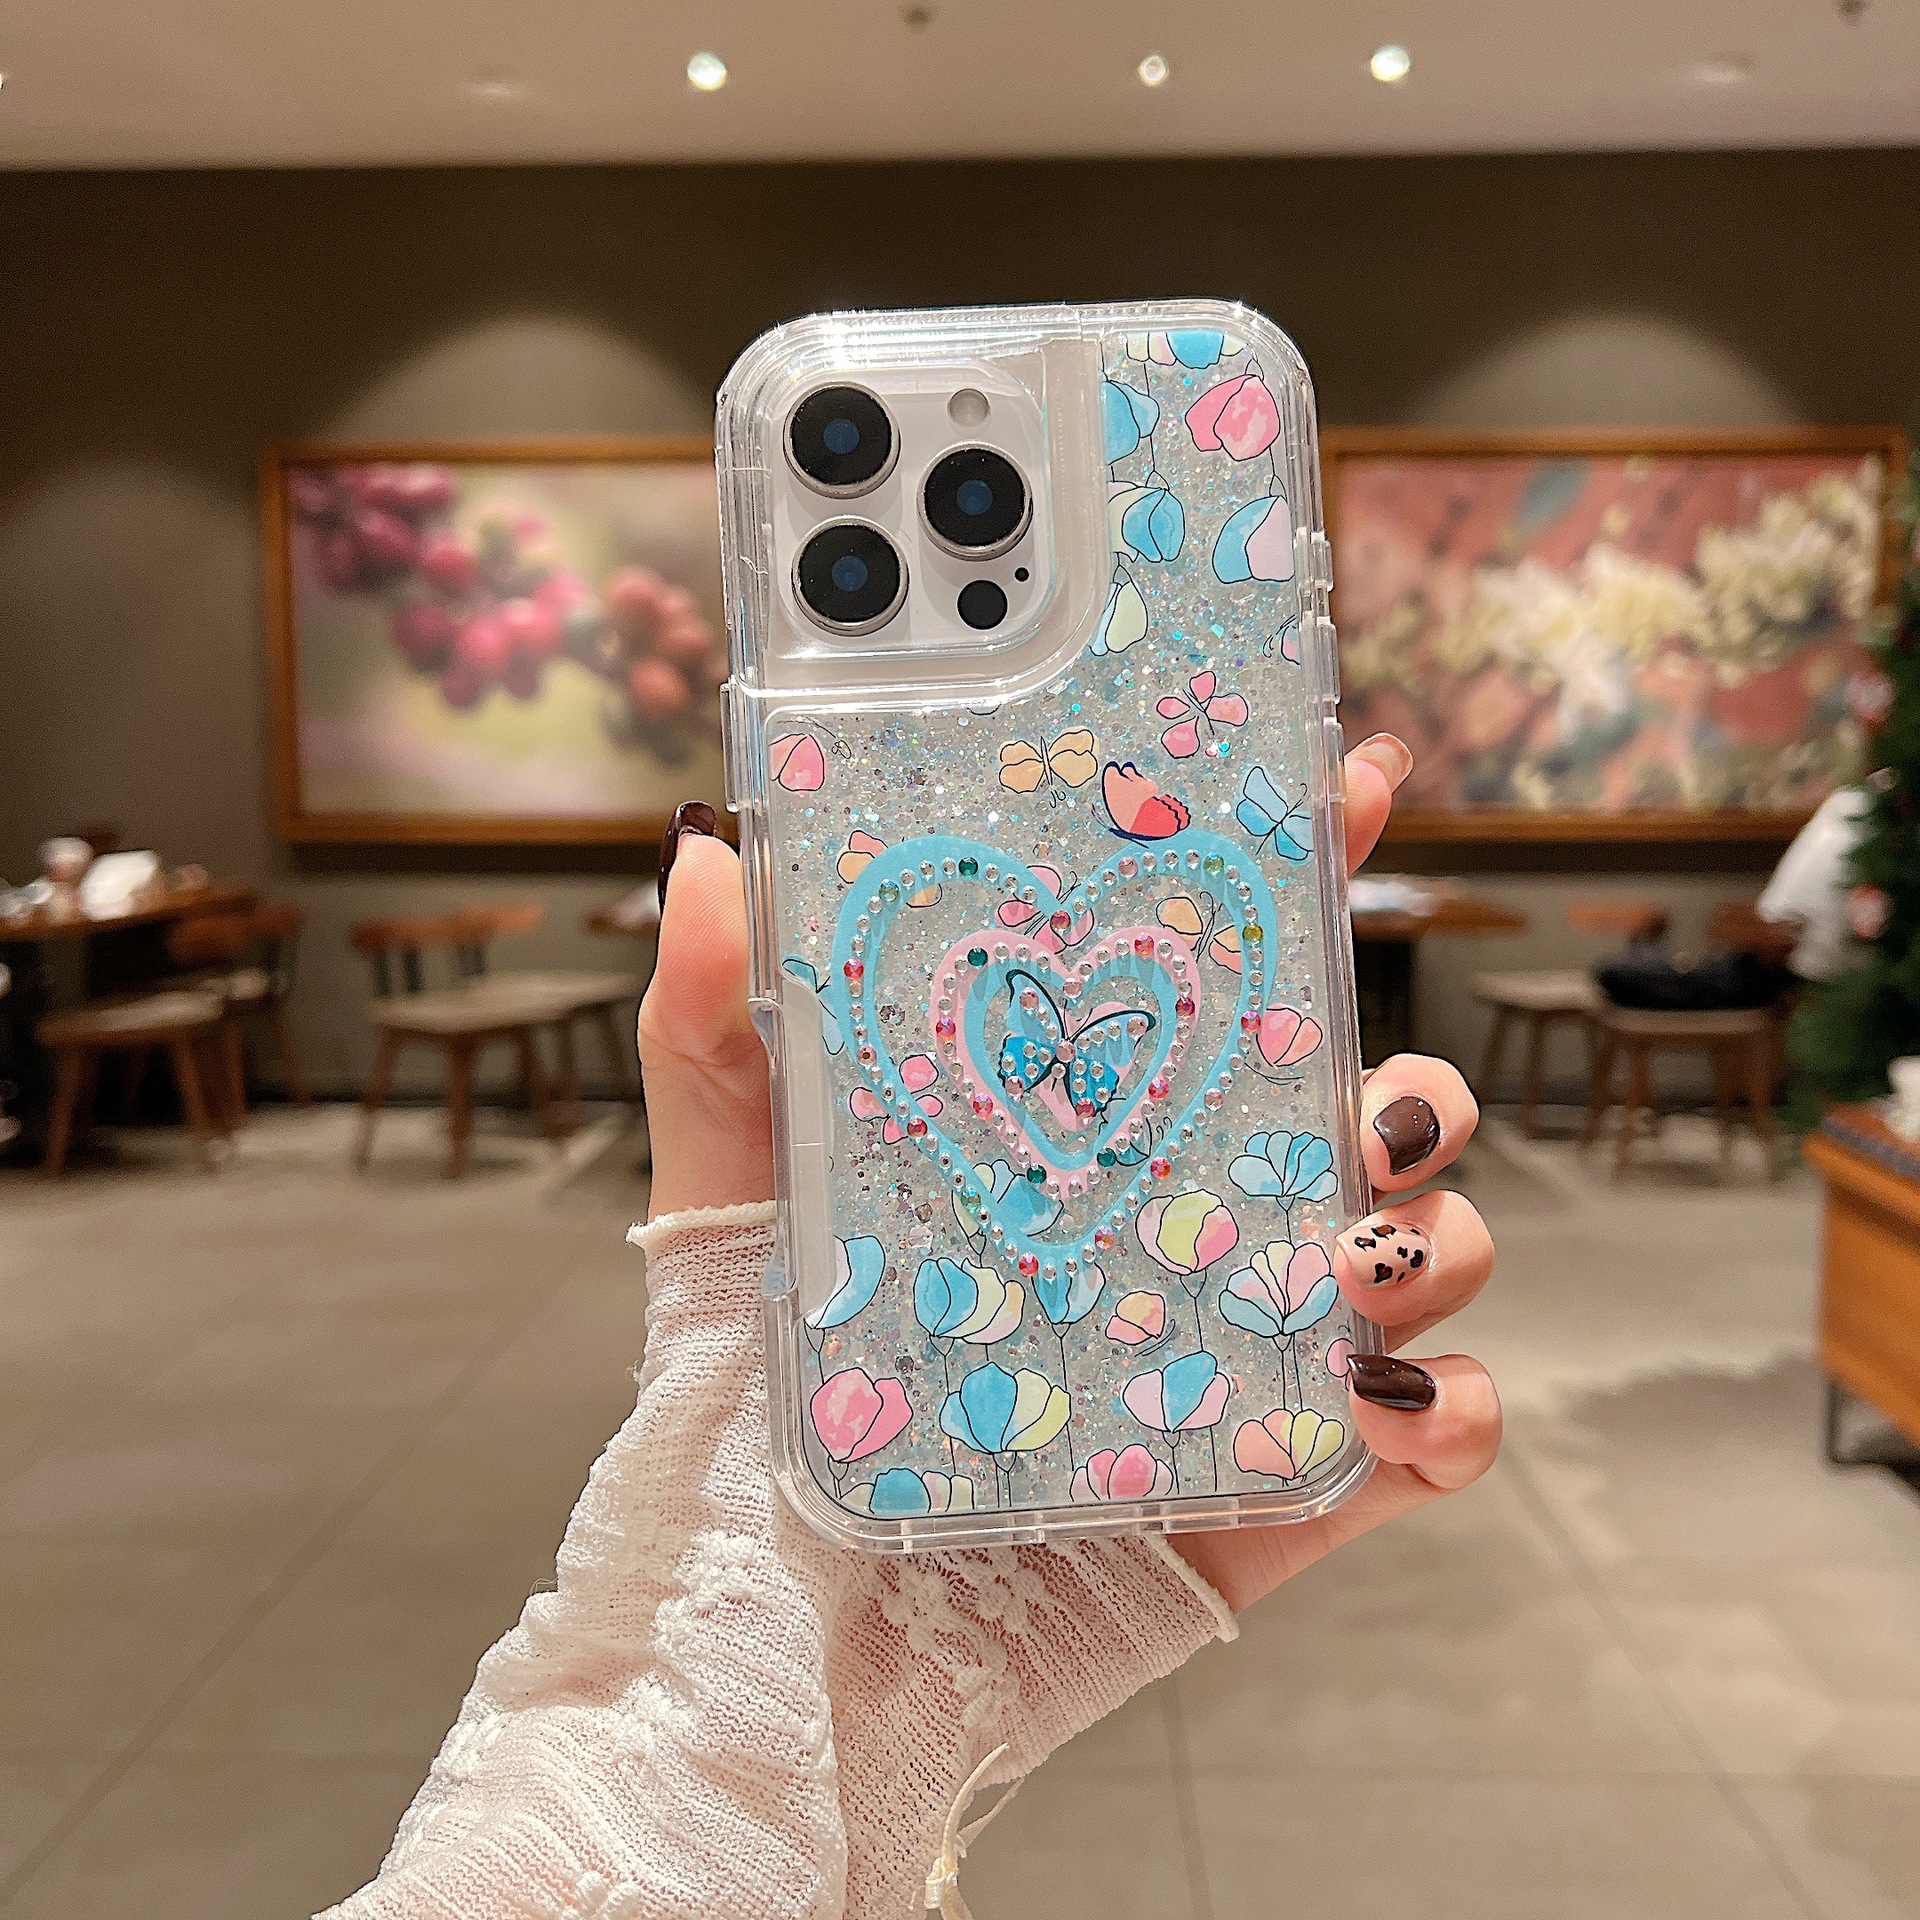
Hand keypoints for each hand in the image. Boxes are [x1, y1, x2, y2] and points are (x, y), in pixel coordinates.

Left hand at [637, 740, 1500, 1612]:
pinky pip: (1428, 1443)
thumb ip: (712, 1038)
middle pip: (1361, 1111)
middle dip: (1408, 1083)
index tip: (1345, 783)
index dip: (1300, 877)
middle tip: (1363, 1102)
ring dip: (1432, 1238)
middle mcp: (1182, 1228)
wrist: (774, 1658)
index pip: (1216, 985)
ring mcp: (1240, 1357)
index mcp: (1086, 1137)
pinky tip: (1389, 1408)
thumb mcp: (726, 1210)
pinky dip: (1457, 1417)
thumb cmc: (747, 1424)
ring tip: (1353, 1260)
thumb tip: (705, 852)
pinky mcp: (1275, 1493)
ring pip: (1415, 1256)